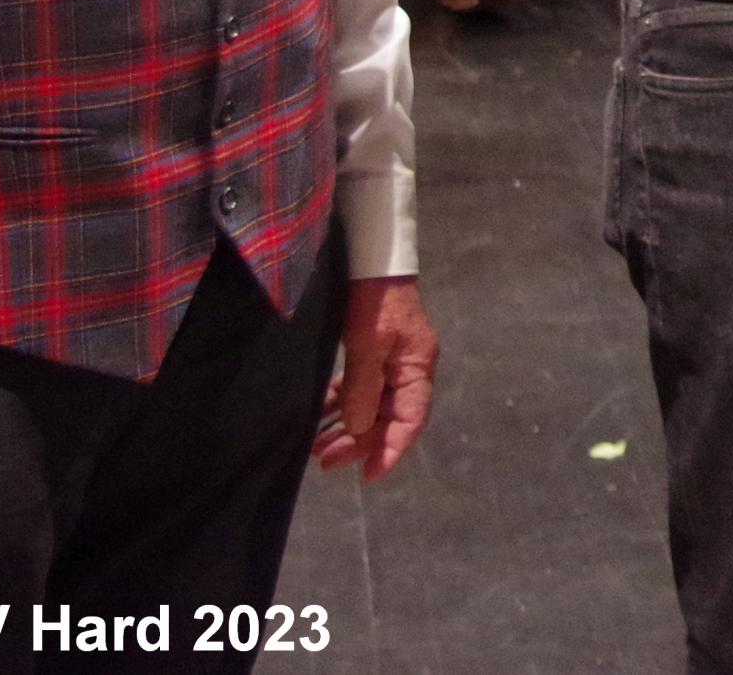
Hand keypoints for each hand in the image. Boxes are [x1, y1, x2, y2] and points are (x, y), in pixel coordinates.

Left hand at [315, 274, 440, 477]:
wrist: (371, 257)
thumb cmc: (375, 301)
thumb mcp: (367, 344)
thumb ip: (364, 388)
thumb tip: (359, 429)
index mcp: (417, 368)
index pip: (411, 421)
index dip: (392, 450)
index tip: (369, 475)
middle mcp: (407, 369)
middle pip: (387, 418)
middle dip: (358, 442)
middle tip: (325, 461)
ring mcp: (390, 361)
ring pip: (369, 406)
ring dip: (345, 426)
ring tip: (315, 446)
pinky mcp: (372, 351)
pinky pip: (358, 388)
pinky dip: (339, 403)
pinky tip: (317, 414)